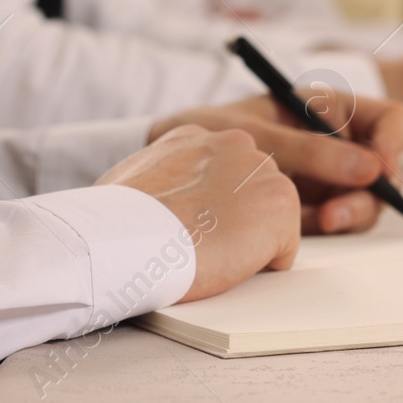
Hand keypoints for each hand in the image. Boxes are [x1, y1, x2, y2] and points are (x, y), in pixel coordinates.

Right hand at [98, 124, 299, 302]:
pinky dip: (262, 266)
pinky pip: (284, 249)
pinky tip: (226, 263)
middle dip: (238, 220)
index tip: (195, 224)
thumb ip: (165, 177)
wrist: (125, 239)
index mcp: (196, 136)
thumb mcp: (136, 178)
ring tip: (212, 252)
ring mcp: (260, 171)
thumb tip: (161, 199)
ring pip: (271, 219)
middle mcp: (233, 142)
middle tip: (204, 242)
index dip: (212, 207)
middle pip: (254, 192)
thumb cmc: (117, 222)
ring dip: (250, 241)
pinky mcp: (280, 203)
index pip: (226, 172)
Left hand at [147, 93, 402, 235]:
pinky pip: (335, 221)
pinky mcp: (309, 207)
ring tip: (318, 223)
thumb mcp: (258, 131)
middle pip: (385, 170)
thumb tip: (370, 168)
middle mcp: (336, 143)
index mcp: (329, 108)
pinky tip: (296, 229)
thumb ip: (311, 149)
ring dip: (349, 215)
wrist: (165, 159)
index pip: (391, 121)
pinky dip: (323, 227)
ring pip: (364, 201)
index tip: (381, 165)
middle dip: (370, 193)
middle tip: (339, 213)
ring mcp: (325, 177)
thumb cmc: (209, 127)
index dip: (396, 141)